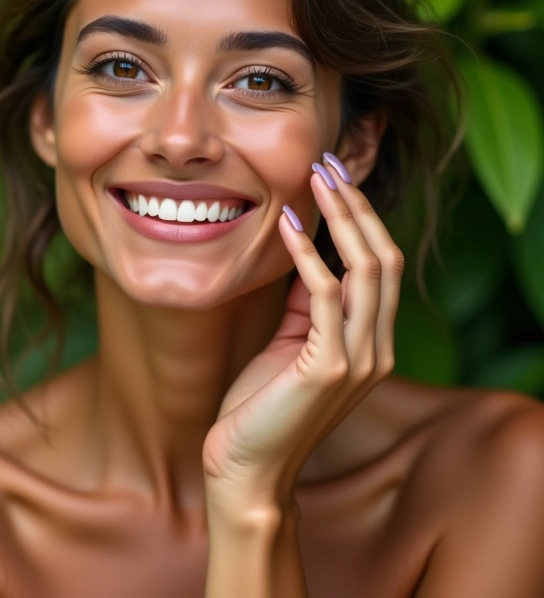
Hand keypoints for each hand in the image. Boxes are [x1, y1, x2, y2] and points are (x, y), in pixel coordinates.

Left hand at [202, 155, 404, 505]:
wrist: (247, 467)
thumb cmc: (263, 404)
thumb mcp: (292, 343)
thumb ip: (308, 303)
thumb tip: (309, 253)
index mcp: (372, 342)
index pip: (382, 265)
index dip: (363, 218)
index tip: (334, 178)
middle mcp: (377, 349)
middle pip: (385, 258)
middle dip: (358, 206)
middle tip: (328, 164)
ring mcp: (358, 360)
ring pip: (368, 270)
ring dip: (342, 218)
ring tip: (316, 180)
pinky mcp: (328, 368)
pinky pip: (325, 295)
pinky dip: (308, 255)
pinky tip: (288, 227)